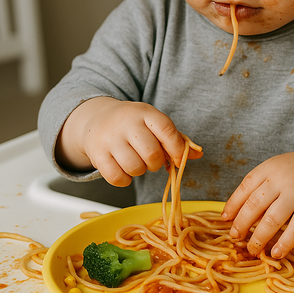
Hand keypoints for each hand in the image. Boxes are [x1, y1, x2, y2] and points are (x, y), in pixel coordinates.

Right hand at [56, 97, 200, 185]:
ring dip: (140, 171)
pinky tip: (123, 170)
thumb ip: (175, 139)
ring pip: (135, 168)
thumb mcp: (153, 124)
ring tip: (135, 161)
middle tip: (150, 159)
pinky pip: (117, 178)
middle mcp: (126, 123)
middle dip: (156, 163)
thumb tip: (197, 155)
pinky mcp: (97, 155)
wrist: (96, 119)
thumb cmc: (132, 125)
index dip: (176, 149)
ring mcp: (110, 139)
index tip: (177, 160)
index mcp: (144, 112)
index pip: (166, 130)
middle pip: (152, 154)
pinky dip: (125, 180)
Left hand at [222, 145, 293, 257]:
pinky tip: (276, 253)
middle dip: (241, 225)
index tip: (225, 220)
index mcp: (269, 169)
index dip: (232, 206)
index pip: (244, 188)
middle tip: (235, 237)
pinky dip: (284, 244)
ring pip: (272, 220)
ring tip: (253, 249)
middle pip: (254, 206)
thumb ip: (258, 186)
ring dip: (259, 238)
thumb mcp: (276, 169)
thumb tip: (235, 213)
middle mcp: (281, 180)